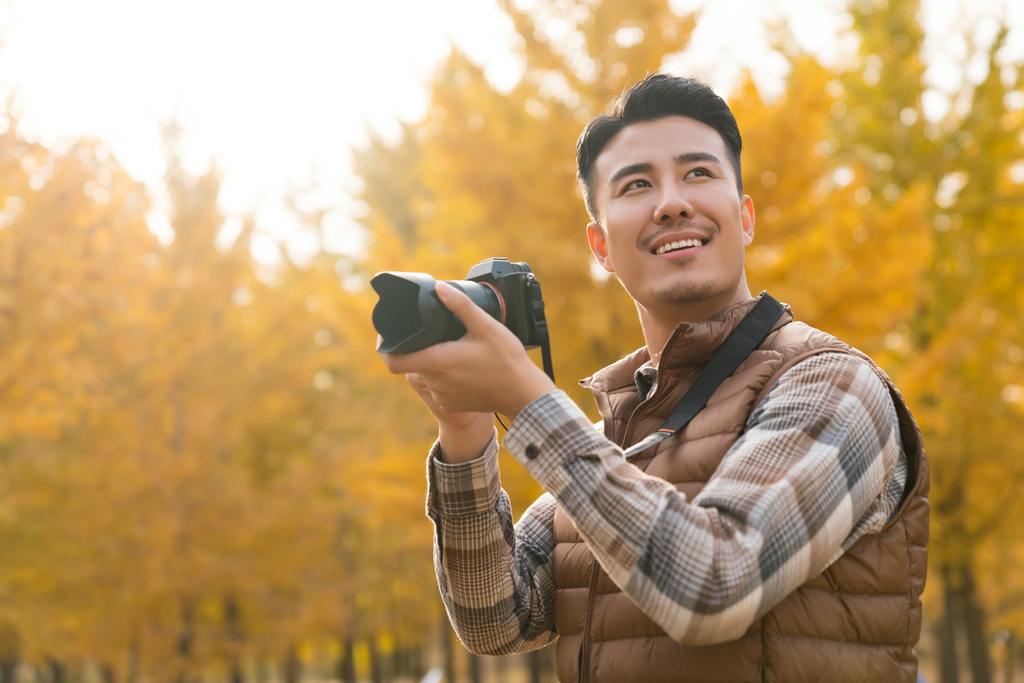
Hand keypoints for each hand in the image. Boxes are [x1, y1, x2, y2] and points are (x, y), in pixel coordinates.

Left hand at [379, 280, 555, 423]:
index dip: (385, 348)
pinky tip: (465, 369)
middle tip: (438, 336)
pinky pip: (440, 388)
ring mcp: (443, 396)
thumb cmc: (506, 360)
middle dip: (421, 348)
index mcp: (439, 362)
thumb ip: (460, 305)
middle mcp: (436, 382)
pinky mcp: (452, 405)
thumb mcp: (485, 326)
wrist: (523, 394)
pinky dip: (446, 378)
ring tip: (456, 351)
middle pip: (414, 363)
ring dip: (435, 363)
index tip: (389, 335)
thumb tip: (439, 288)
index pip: (394, 361)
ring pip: (427, 375)